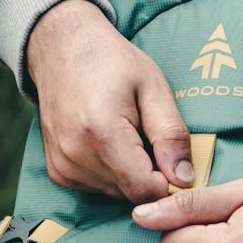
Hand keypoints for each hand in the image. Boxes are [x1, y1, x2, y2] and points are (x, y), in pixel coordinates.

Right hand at [25, 0, 193, 205]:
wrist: (62, 48)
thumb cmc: (111, 62)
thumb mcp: (153, 88)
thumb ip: (171, 135)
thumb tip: (184, 179)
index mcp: (102, 133)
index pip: (144, 189)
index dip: (168, 181)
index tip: (172, 156)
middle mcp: (76, 155)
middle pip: (130, 194)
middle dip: (149, 174)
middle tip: (148, 135)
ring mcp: (62, 166)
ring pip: (114, 194)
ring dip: (129, 173)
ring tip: (127, 133)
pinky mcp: (57, 171)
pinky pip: (96, 188)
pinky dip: (111, 172)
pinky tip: (109, 141)